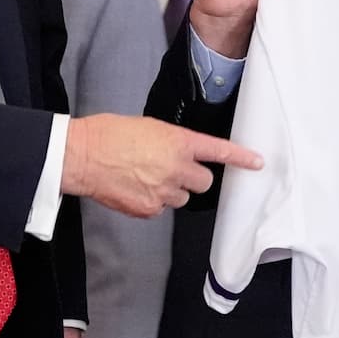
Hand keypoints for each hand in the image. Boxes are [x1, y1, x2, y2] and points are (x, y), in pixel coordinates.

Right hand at [62, 114, 261, 217]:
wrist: (81, 156)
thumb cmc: (107, 135)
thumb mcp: (146, 127)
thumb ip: (170, 142)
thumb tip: (176, 153)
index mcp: (177, 142)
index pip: (218, 151)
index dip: (240, 158)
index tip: (257, 163)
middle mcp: (176, 168)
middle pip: (204, 182)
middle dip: (193, 178)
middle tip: (172, 170)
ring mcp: (163, 191)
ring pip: (183, 197)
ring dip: (172, 190)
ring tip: (146, 178)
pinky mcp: (148, 209)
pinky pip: (161, 209)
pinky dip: (152, 201)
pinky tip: (134, 188)